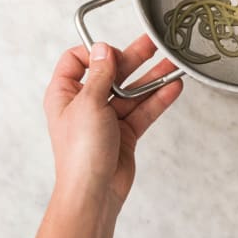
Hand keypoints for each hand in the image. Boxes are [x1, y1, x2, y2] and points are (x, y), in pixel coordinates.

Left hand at [32, 35, 182, 237]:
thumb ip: (99, 74)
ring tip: (171, 64)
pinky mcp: (125, 132)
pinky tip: (172, 87)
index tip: (114, 52)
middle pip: (111, 74)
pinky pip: (144, 109)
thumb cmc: (80, 154)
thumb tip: (102, 49)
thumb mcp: (88, 104)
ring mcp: (106, 118)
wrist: (94, 192)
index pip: (76, 61)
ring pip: (132, 91)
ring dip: (152, 78)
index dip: (96, 53)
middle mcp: (85, 104)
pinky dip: (158, 98)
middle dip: (133, 59)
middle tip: (153, 45)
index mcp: (65, 94)